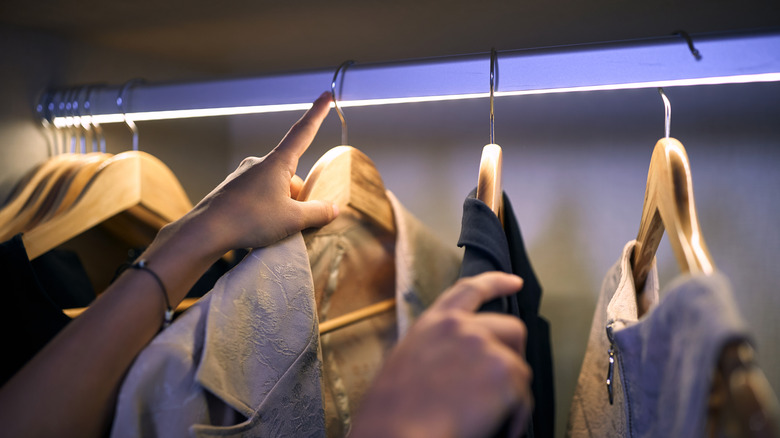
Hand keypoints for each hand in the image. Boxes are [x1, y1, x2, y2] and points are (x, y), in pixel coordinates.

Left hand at [172, 91, 338, 254]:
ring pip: (275, 187)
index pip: (303, 131)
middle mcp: (259, 163)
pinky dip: (265, 210)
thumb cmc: (249, 220)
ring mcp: (243, 176)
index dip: (318, 113)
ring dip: (281, 204)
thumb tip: (333, 208)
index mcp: (277, 163)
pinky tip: (257, 227)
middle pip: (291, 174)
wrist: (205, 231)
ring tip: (271, 227)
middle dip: (298, 195)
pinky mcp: (232, 190)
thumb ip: (317, 212)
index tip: (326, 95)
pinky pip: (258, 196)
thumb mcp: (293, 219)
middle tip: (295, 219)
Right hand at [351, 272, 532, 437]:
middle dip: (513, 354)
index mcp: (434, 324)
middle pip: (511, 328)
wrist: (398, 432)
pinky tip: (497, 428)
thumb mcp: (407, 363)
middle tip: (504, 382)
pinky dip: (515, 417)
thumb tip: (460, 363)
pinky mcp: (505, 371)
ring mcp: (485, 346)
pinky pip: (524, 398)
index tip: (514, 282)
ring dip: (511, 393)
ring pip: (519, 367)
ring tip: (490, 416)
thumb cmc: (393, 411)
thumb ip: (437, 349)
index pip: (469, 290)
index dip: (496, 283)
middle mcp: (461, 328)